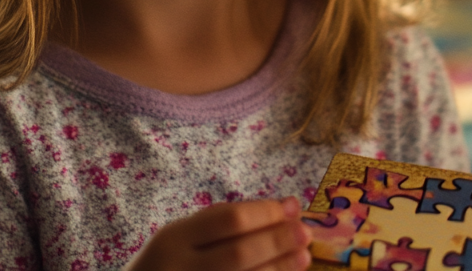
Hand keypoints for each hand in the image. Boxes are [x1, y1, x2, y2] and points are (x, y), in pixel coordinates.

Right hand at [125, 196, 311, 270]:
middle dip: (277, 241)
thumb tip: (282, 207)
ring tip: (303, 257)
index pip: (228, 220)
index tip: (294, 206)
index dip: (266, 212)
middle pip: (238, 254)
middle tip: (306, 232)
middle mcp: (180, 270)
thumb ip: (220, 222)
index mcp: (173, 239)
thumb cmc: (165, 264)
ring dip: (278, 268)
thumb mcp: (180, 236)